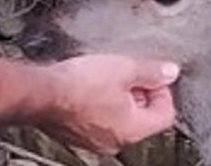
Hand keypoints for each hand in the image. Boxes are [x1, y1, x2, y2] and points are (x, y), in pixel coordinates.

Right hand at [39, 55, 178, 154]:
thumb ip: (150, 72)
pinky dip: (97, 105)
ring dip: (117, 99)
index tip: (152, 76)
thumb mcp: (123, 68)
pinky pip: (97, 121)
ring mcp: (93, 141)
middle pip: (141, 118)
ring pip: (118, 120)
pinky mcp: (75, 135)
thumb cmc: (78, 85)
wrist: (40, 92)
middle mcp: (114, 141)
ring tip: (105, 77)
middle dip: (138, 94)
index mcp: (132, 130)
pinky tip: (87, 87)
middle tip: (127, 73)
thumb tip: (170, 72)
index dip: (162, 91)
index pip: (164, 115)